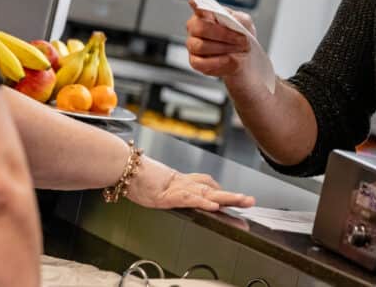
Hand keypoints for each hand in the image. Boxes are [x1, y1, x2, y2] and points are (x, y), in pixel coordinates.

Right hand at [127, 156, 254, 211]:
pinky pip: (191, 199)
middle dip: (233, 196)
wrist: (125, 169)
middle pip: (214, 189)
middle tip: (250, 200)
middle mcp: (184, 183)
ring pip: (208, 193)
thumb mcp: (155, 185)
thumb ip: (165, 187)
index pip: (206, 183)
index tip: (236, 196)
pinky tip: (215, 206)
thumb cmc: (136, 177)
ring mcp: (179, 188)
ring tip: (243, 201)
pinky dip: (204, 202)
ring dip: (227, 197)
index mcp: (181, 181)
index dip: (220, 189)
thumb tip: (162, 190)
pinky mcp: (172, 195)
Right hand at [185, 0, 256, 79]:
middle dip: (223, 34)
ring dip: (223, 48)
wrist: (244, 57)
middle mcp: (194, 28)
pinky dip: (215, 62)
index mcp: (205, 14)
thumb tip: (232, 19)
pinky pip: (199, 63)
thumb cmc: (240, 35)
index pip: (196, 6)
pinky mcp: (195, 61)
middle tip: (241, 39)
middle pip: (200, 28)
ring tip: (239, 49)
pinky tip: (227, 59)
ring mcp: (192, 45)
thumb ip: (239, 19)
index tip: (195, 1)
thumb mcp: (245, 23)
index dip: (195, 4)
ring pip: (200, 46)